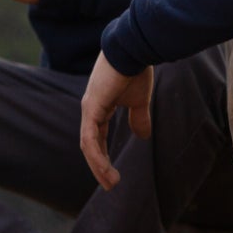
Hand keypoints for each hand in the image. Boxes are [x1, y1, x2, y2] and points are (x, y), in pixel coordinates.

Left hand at [77, 53, 152, 188]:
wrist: (133, 49)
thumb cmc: (136, 69)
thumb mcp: (139, 100)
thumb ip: (139, 118)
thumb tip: (143, 136)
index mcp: (99, 107)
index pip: (97, 137)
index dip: (103, 156)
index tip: (112, 173)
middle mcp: (90, 109)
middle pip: (90, 145)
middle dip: (99, 166)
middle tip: (110, 184)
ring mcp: (89, 108)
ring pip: (88, 145)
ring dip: (98, 166)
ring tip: (111, 182)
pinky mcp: (91, 108)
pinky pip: (90, 138)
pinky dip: (96, 155)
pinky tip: (104, 168)